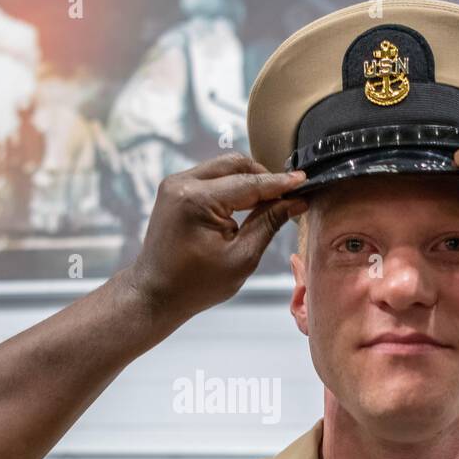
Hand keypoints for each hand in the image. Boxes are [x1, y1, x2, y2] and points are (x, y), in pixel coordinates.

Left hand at [129, 153, 307, 319]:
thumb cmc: (196, 285)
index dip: (280, 184)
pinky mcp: (174, 190)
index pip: (249, 183)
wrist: (155, 294)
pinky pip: (210, 177)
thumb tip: (294, 202)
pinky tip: (245, 204)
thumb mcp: (241, 258)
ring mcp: (175, 184)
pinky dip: (230, 186)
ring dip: (247, 180)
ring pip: (223, 167)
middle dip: (263, 177)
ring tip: (268, 201)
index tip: (303, 182)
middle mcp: (182, 183)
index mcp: (197, 200)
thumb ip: (268, 223)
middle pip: (235, 164)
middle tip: (287, 194)